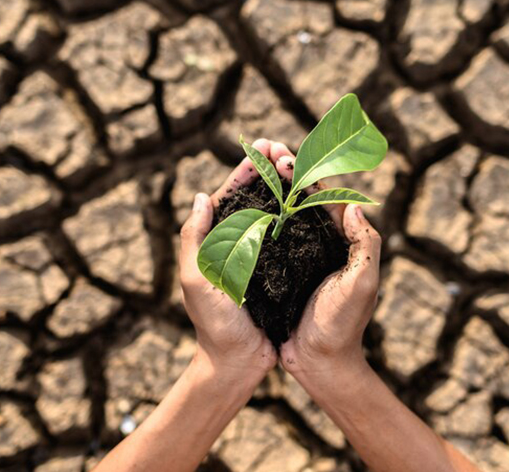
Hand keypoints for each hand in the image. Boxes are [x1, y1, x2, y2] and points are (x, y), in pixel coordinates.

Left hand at [179, 139, 278, 381]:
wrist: (238, 362)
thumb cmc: (214, 324)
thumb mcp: (197, 280)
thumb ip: (194, 239)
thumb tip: (201, 196)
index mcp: (215, 241)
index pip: (229, 195)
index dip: (246, 169)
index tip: (263, 146)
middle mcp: (238, 243)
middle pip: (255, 198)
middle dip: (269, 170)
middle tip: (286, 149)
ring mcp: (260, 255)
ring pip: (275, 212)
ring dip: (286, 187)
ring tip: (301, 165)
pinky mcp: (280, 269)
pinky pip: (291, 236)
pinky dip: (300, 215)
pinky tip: (314, 201)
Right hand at [267, 142, 381, 378]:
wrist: (320, 364)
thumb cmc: (343, 325)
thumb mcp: (362, 284)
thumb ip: (366, 245)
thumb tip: (355, 205)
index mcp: (342, 242)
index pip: (324, 197)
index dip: (305, 174)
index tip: (284, 156)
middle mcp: (320, 244)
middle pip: (301, 199)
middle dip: (284, 172)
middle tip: (265, 149)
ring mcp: (299, 257)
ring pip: (283, 214)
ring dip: (269, 188)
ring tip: (252, 166)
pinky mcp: (280, 272)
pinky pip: (268, 238)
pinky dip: (256, 219)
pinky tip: (239, 206)